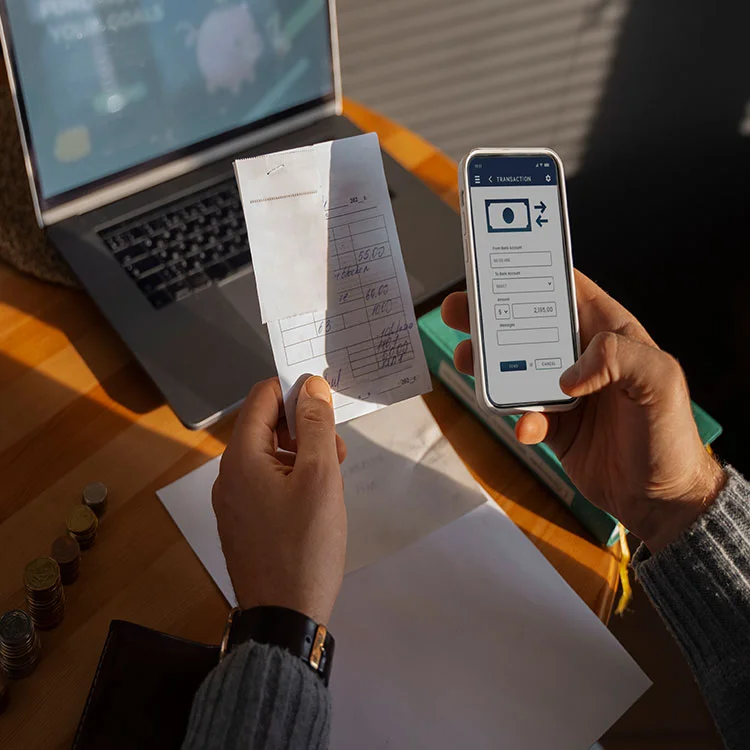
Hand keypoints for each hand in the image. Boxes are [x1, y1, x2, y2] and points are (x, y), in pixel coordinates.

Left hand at [212, 377, 346, 622]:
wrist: (283, 618)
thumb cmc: (305, 544)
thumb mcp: (320, 478)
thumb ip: (316, 426)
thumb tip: (311, 385)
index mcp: (240, 458)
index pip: (262, 397)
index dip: (296, 390)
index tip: (328, 403)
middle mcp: (228, 475)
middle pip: (265, 427)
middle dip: (304, 428)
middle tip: (339, 451)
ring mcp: (232, 502)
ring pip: (268, 457)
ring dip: (302, 454)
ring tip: (333, 477)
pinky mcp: (242, 524)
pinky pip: (266, 484)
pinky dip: (292, 479)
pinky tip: (316, 500)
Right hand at [442, 271, 725, 552]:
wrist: (659, 499)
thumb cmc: (670, 435)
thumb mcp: (660, 381)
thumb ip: (620, 356)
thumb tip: (568, 373)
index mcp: (611, 333)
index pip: (569, 290)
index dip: (535, 274)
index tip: (499, 268)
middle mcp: (584, 357)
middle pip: (528, 325)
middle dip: (491, 316)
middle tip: (460, 309)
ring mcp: (565, 391)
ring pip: (515, 367)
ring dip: (488, 365)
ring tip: (467, 361)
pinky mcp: (554, 424)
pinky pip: (523, 412)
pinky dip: (518, 419)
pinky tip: (527, 428)